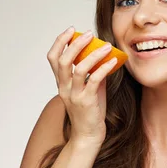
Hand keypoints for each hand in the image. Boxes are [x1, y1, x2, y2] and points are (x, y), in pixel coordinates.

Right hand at [46, 27, 118, 144]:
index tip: (71, 30)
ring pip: (78, 69)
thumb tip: (103, 58)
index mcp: (62, 84)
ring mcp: (74, 96)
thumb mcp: (90, 90)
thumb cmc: (90, 114)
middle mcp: (64, 88)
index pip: (53, 58)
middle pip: (62, 60)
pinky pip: (94, 81)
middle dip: (75, 44)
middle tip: (88, 33)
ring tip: (107, 46)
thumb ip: (93, 74)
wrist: (88, 137)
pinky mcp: (86, 102)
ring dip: (93, 55)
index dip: (60, 42)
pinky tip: (113, 62)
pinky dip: (103, 69)